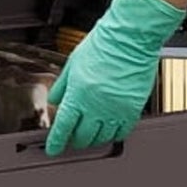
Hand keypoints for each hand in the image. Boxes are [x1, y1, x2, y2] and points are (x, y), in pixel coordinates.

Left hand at [45, 0, 185, 154]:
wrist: (129, 37)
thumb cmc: (103, 44)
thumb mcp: (74, 62)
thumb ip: (62, 84)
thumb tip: (54, 99)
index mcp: (78, 94)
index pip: (63, 127)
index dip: (56, 142)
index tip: (53, 148)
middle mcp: (96, 106)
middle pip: (82, 137)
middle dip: (75, 140)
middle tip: (73, 137)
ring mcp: (115, 110)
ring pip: (102, 138)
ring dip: (94, 138)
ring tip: (91, 133)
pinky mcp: (133, 110)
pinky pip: (122, 132)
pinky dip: (114, 134)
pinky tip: (110, 129)